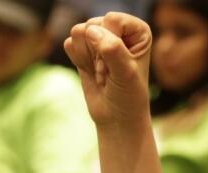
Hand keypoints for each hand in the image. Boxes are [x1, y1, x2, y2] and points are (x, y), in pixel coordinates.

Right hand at [64, 13, 152, 128]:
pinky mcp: (83, 48)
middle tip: (110, 72)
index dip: (110, 44)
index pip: (112, 20)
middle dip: (98, 54)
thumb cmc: (129, 96)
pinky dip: (78, 61)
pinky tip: (91, 72)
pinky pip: (69, 43)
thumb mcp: (126, 74)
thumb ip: (112, 50)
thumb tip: (91, 30)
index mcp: (138, 30)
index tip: (120, 65)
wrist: (117, 117)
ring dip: (88, 58)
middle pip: (93, 24)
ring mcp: (99, 37)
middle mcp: (119, 29)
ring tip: (102, 72)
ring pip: (78, 32)